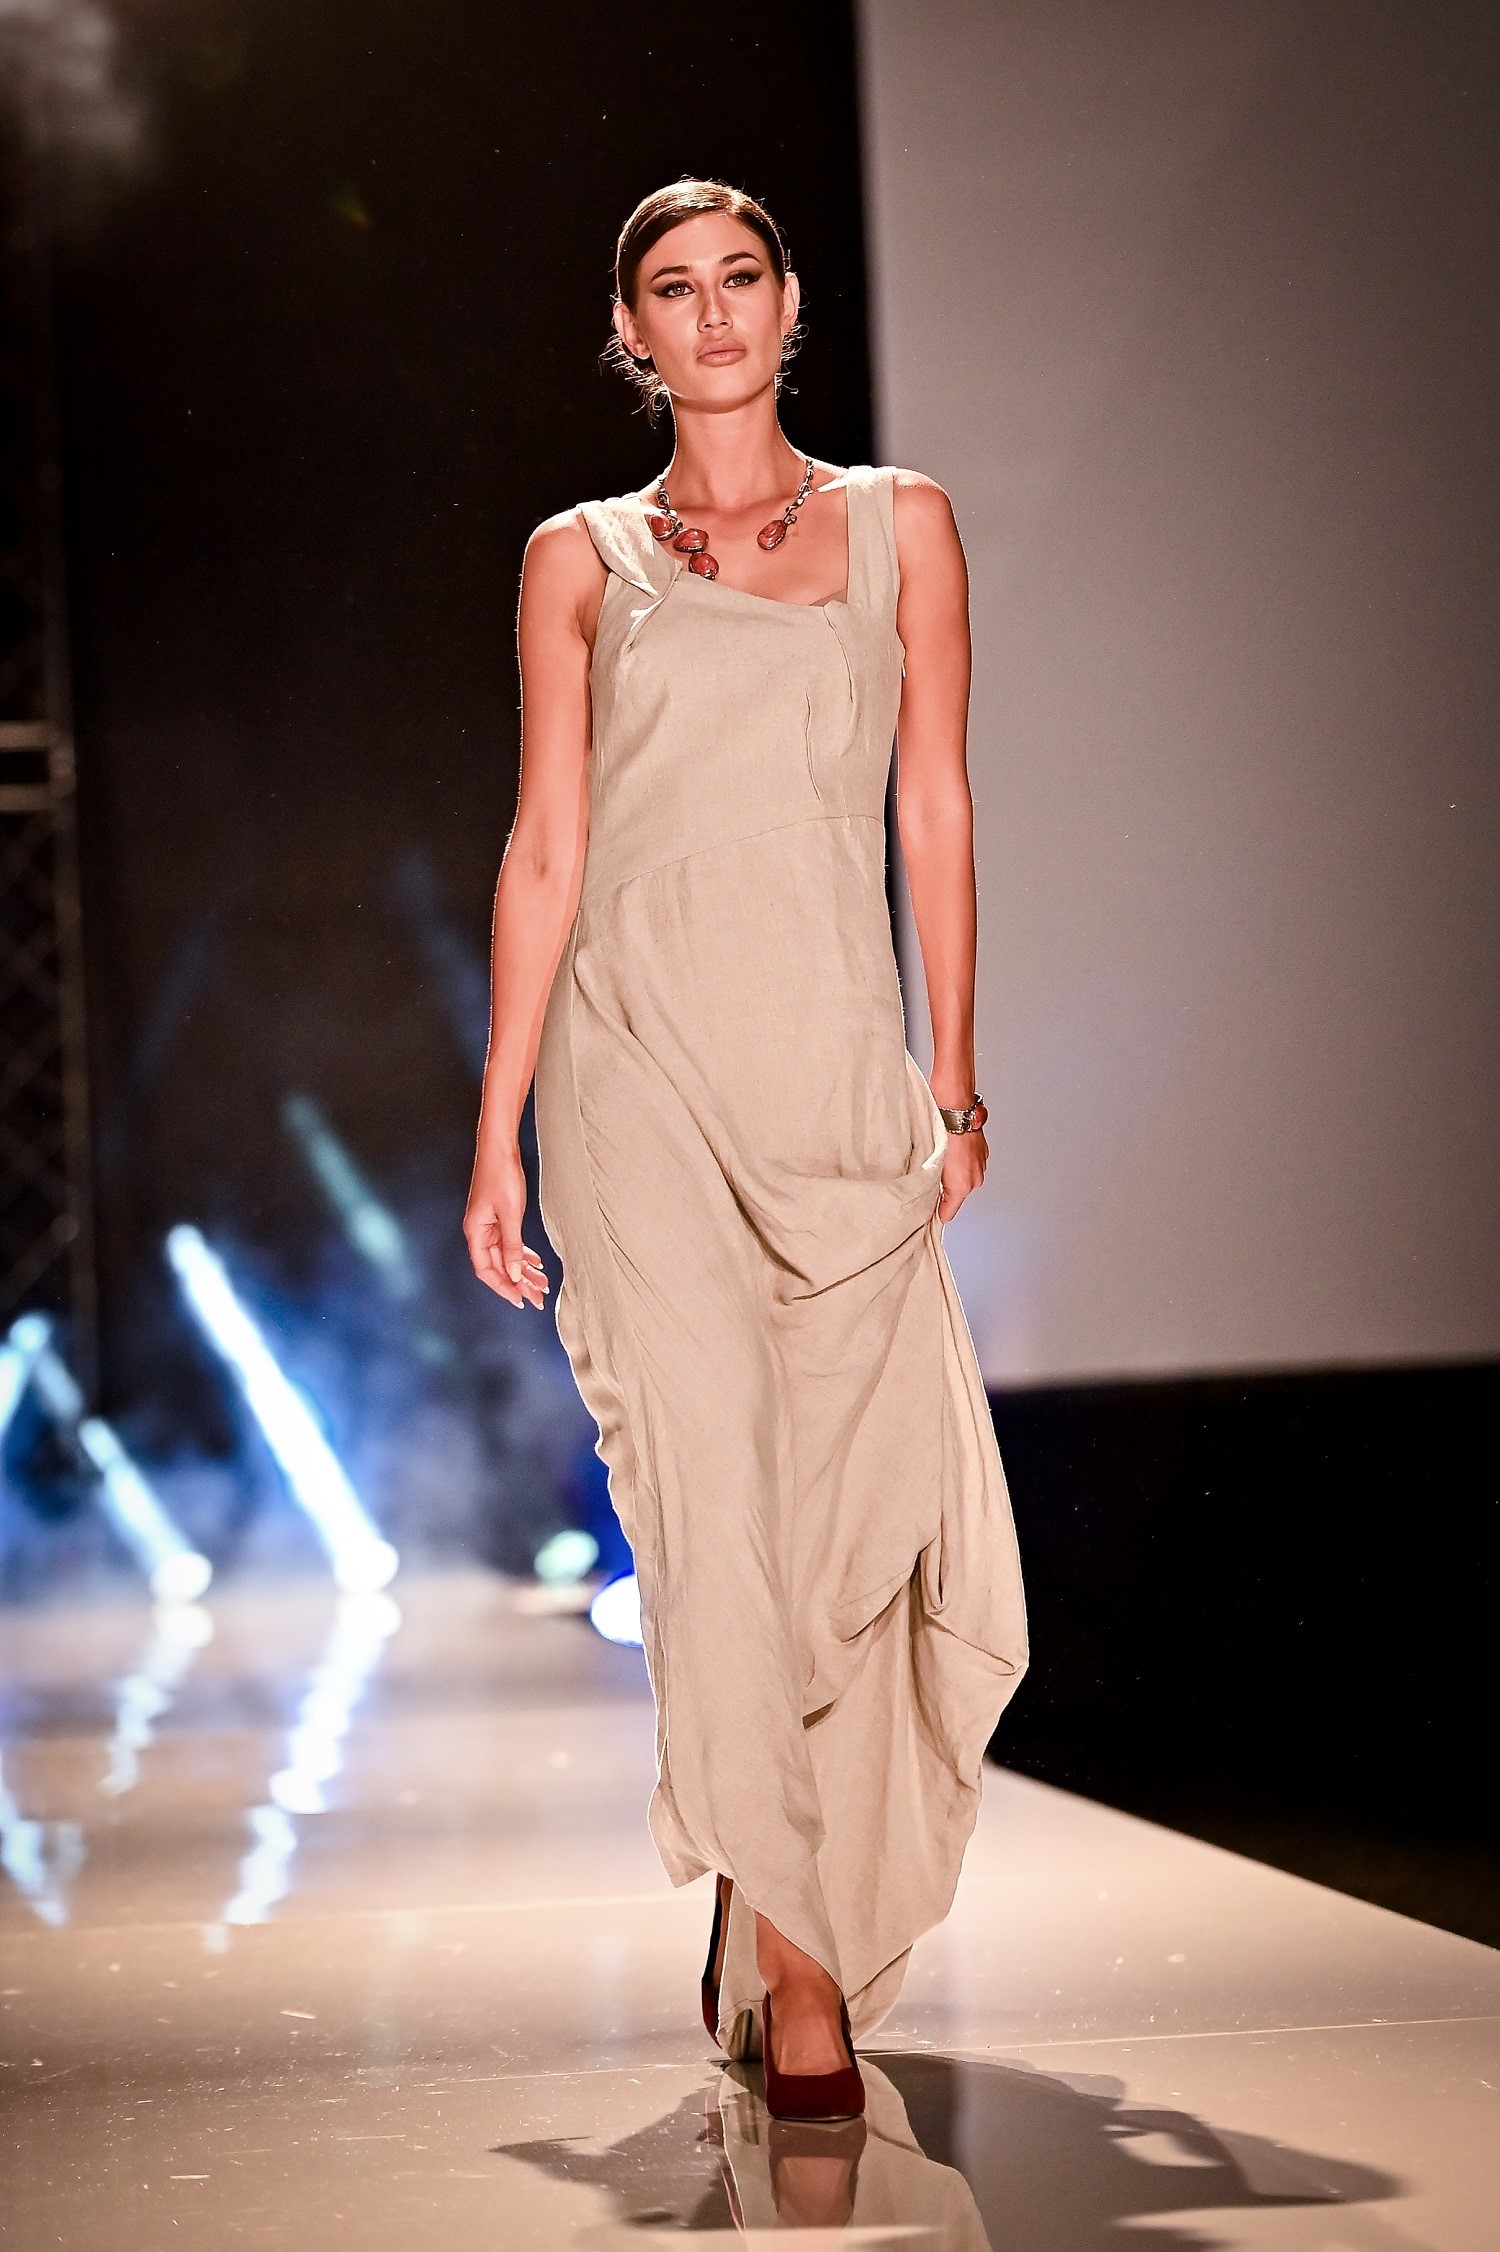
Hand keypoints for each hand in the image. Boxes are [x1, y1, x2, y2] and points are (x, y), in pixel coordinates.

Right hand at [464, 1144, 549, 1309]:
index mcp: (475, 1233)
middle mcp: (479, 1232)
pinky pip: (510, 1243)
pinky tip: (536, 1263)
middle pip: (499, 1266)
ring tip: (543, 1284)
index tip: (520, 1300)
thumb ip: (512, 1246)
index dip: (503, 1287)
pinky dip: (523, 1254)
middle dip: (519, 1284)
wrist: (499, 1149)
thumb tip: (515, 1274)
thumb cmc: (501, 1176)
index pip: (487, 1271)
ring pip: (507, 1256)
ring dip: (524, 1271)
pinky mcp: (498, 1218)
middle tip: (538, 1299)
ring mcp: (489, 1225)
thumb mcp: (510, 1214)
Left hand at [937, 1126, 986, 1222]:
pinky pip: (970, 1166)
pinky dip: (962, 1163)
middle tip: (931, 1180)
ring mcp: (981, 1167)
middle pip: (957, 1196)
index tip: (930, 1215)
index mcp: (961, 1187)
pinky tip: (952, 1152)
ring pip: (964, 1180)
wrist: (957, 1114)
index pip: (948, 1213)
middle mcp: (974, 1180)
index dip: (937, 1214)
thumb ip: (931, 1187)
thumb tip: (929, 1196)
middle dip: (945, 1191)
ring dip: (954, 1175)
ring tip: (942, 1161)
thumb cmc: (942, 1136)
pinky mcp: (983, 1154)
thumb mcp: (931, 1167)